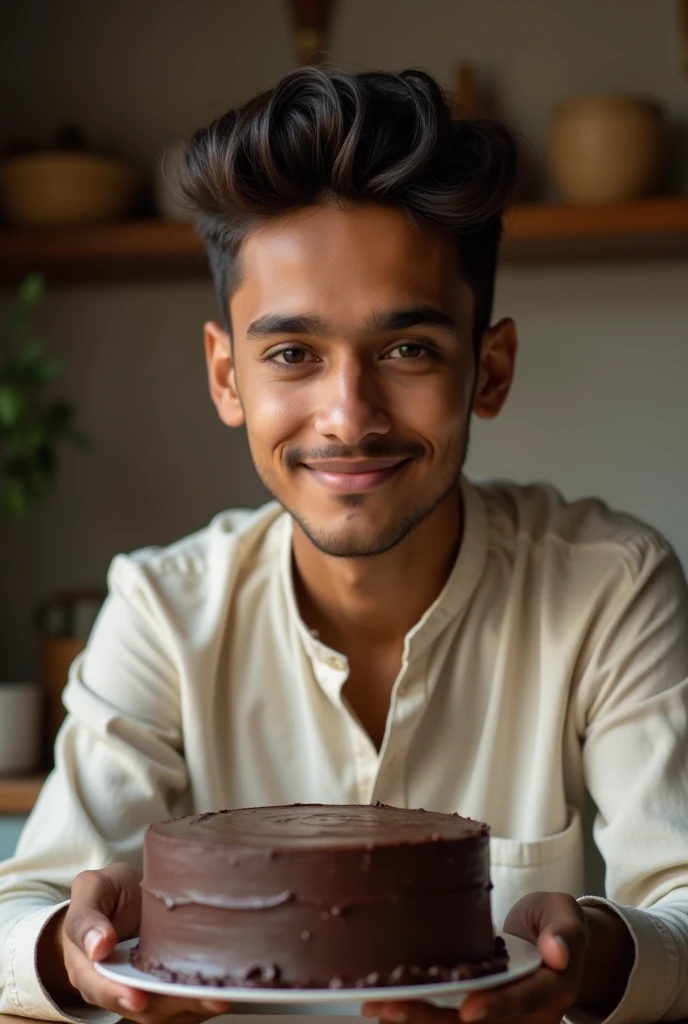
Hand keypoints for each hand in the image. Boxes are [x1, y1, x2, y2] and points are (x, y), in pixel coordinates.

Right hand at [39, 861, 229, 1022]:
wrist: (126, 897)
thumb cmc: (107, 892)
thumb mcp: (91, 889)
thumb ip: (87, 917)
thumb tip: (98, 946)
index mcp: (87, 966)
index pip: (98, 986)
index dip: (117, 993)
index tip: (137, 996)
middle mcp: (114, 987)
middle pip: (140, 1007)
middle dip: (171, 1005)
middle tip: (201, 998)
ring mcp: (143, 990)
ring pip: (165, 1011)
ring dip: (193, 1006)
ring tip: (219, 995)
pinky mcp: (167, 989)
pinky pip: (183, 1005)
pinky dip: (201, 1001)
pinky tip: (223, 989)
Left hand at [362, 891, 588, 1023]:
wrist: (550, 941)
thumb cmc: (554, 921)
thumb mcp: (565, 914)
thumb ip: (564, 930)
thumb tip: (558, 951)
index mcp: (552, 990)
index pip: (524, 1000)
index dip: (498, 1006)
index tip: (469, 1009)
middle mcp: (526, 1016)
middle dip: (433, 1019)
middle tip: (394, 1009)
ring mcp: (501, 1021)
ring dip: (417, 1021)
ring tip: (377, 1008)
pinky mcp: (477, 1015)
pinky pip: (446, 1022)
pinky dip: (417, 1016)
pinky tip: (383, 1007)